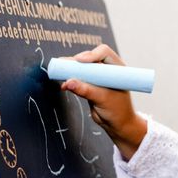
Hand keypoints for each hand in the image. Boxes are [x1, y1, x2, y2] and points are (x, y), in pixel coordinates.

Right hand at [60, 44, 146, 159]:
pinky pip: (77, 78)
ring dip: (70, 70)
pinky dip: (69, 79)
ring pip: (81, 67)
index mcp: (117, 68)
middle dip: (76, 61)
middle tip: (64, 66)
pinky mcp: (89, 84)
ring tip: (60, 73)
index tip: (80, 61)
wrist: (116, 124)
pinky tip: (64, 85)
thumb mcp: (103, 99)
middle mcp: (107, 69)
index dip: (91, 54)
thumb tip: (69, 82)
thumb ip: (86, 90)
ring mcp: (97, 76)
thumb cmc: (118, 110)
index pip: (104, 53)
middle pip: (89, 58)